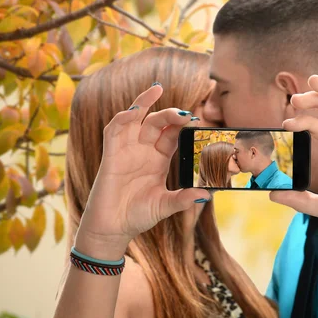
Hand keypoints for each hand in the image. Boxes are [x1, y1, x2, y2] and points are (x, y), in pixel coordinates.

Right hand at [75, 83, 209, 255]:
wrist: (113, 229)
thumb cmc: (138, 216)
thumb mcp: (165, 205)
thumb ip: (184, 199)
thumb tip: (207, 194)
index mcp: (158, 159)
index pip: (172, 135)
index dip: (182, 125)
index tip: (196, 121)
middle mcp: (143, 151)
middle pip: (156, 123)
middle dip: (169, 114)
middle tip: (184, 113)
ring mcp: (126, 151)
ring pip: (134, 119)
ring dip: (144, 103)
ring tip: (157, 89)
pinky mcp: (110, 155)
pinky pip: (114, 131)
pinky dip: (122, 118)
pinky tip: (132, 112)